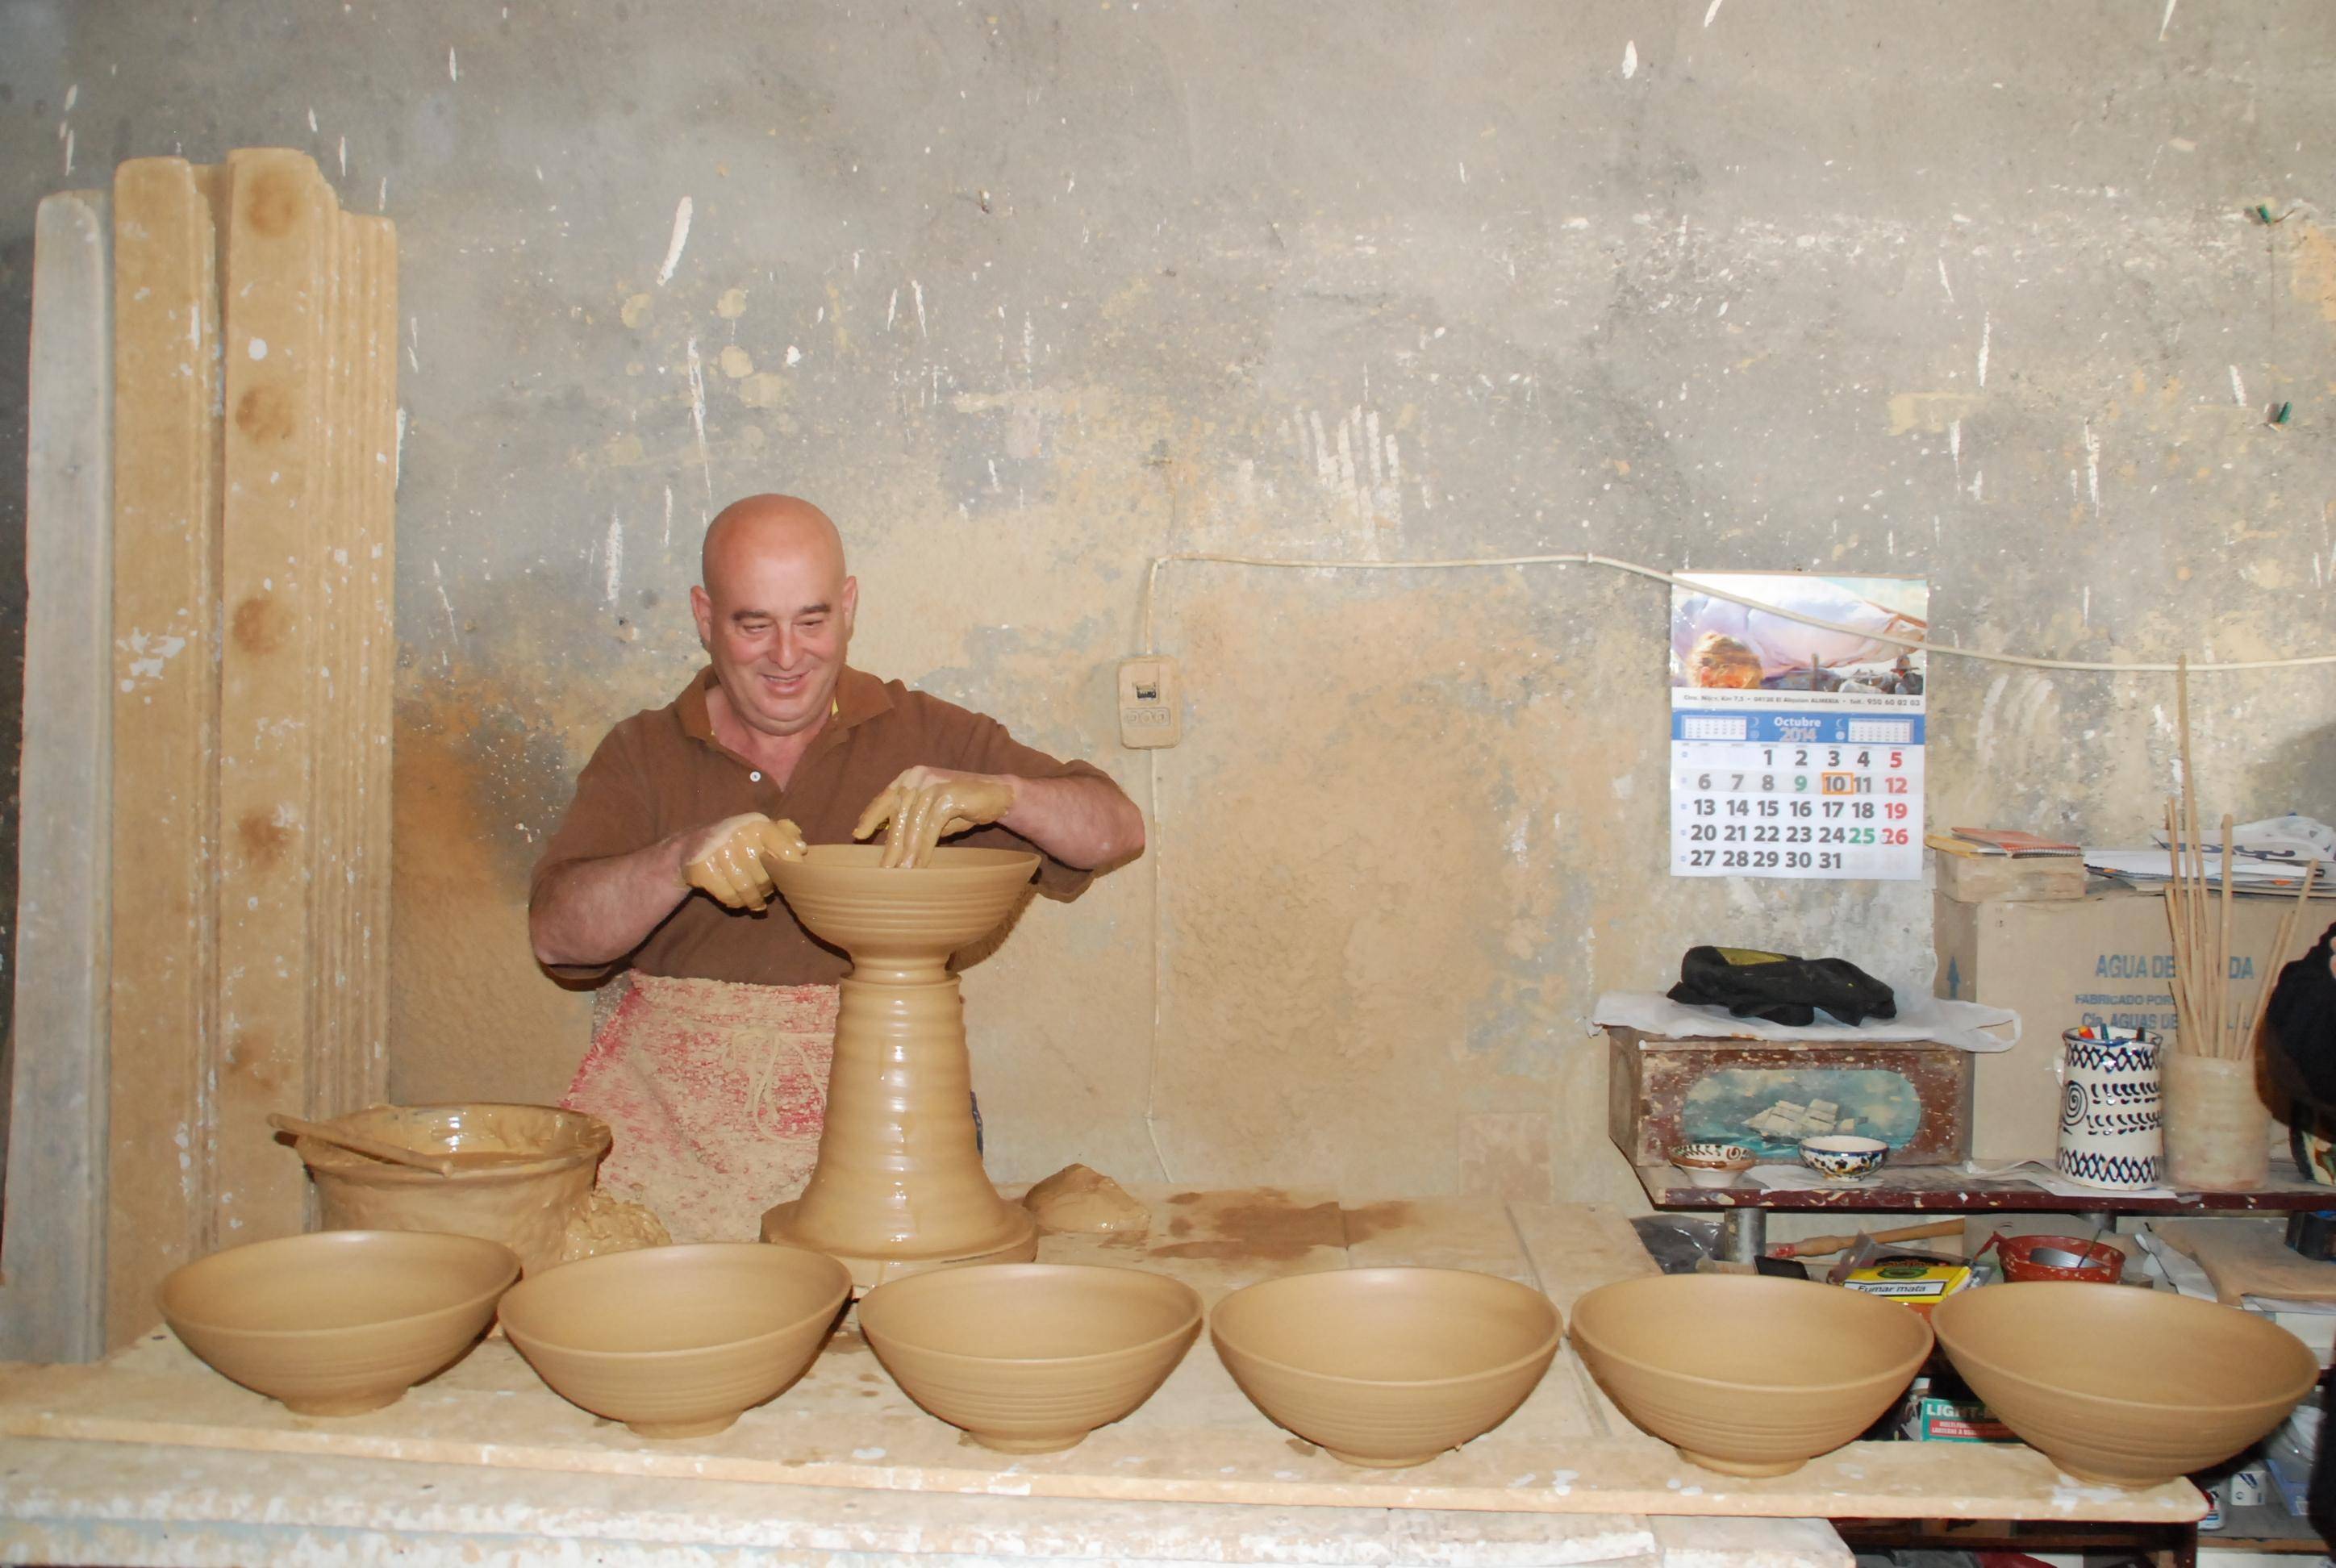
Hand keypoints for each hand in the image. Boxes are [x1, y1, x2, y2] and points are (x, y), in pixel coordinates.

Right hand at [678, 813, 806, 909]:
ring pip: (747, 888)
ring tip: (756, 900)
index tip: (794, 878)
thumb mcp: (759, 832)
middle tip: (767, 890)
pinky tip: (738, 900)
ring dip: (754, 899)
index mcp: (756, 824)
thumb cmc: (736, 840)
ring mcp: (718, 851)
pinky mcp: (703, 869)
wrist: (691, 845)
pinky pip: (729, 895)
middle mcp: (738, 834)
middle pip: (765, 874)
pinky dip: (736, 902)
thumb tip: (802, 847)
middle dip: (768, 887)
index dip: (792, 865)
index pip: (784, 847)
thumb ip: (784, 836)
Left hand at [853, 767, 1016, 868]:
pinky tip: (921, 863)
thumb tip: (889, 843)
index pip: (886, 798)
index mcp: (910, 777)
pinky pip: (931, 825)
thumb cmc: (961, 806)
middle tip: (884, 868)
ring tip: (903, 871)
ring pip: (913, 822)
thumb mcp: (930, 813)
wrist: (997, 795)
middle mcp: (917, 777)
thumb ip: (910, 820)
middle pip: (898, 813)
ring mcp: (932, 784)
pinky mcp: (947, 795)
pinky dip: (925, 847)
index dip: (871, 816)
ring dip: (907, 850)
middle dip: (891, 843)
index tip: (859, 834)